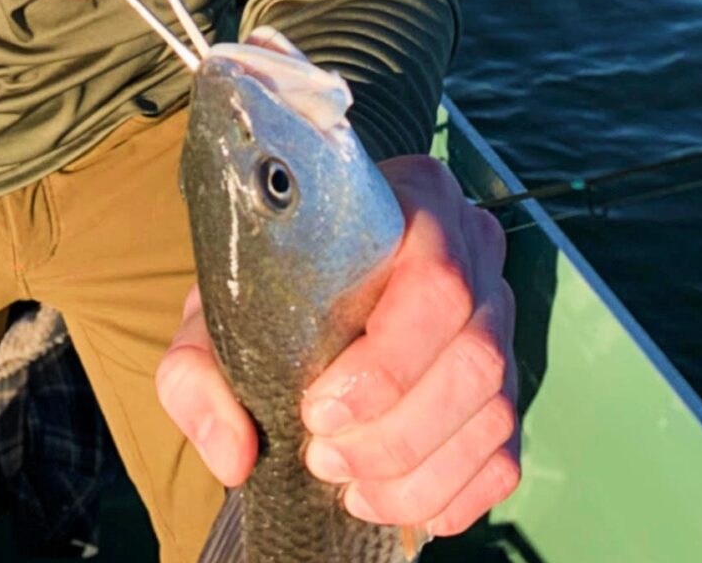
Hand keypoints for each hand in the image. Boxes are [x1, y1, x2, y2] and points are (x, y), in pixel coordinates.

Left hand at [156, 156, 519, 536]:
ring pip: (493, 410)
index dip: (386, 360)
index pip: (436, 279)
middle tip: (323, 459)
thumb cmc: (267, 287)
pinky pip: (504, 455)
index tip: (316, 409)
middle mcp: (472, 252)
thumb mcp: (215, 310)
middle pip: (473, 354)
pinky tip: (392, 499)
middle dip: (395, 430)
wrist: (297, 289)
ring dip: (418, 472)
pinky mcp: (504, 383)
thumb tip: (234, 455)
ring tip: (349, 486)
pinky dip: (451, 493)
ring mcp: (499, 318)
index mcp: (415, 203)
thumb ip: (197, 371)